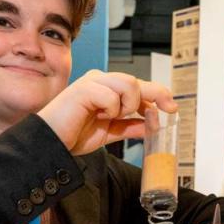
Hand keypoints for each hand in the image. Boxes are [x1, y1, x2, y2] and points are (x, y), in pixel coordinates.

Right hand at [37, 70, 175, 155]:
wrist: (51, 142)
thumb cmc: (72, 134)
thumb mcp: (109, 132)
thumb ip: (129, 127)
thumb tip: (151, 125)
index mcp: (106, 88)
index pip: (138, 86)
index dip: (158, 94)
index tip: (172, 108)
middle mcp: (100, 80)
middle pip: (137, 81)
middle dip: (153, 97)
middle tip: (163, 111)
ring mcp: (92, 82)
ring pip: (129, 84)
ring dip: (127, 105)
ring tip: (112, 117)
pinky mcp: (84, 89)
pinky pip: (112, 96)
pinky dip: (111, 109)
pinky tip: (98, 115)